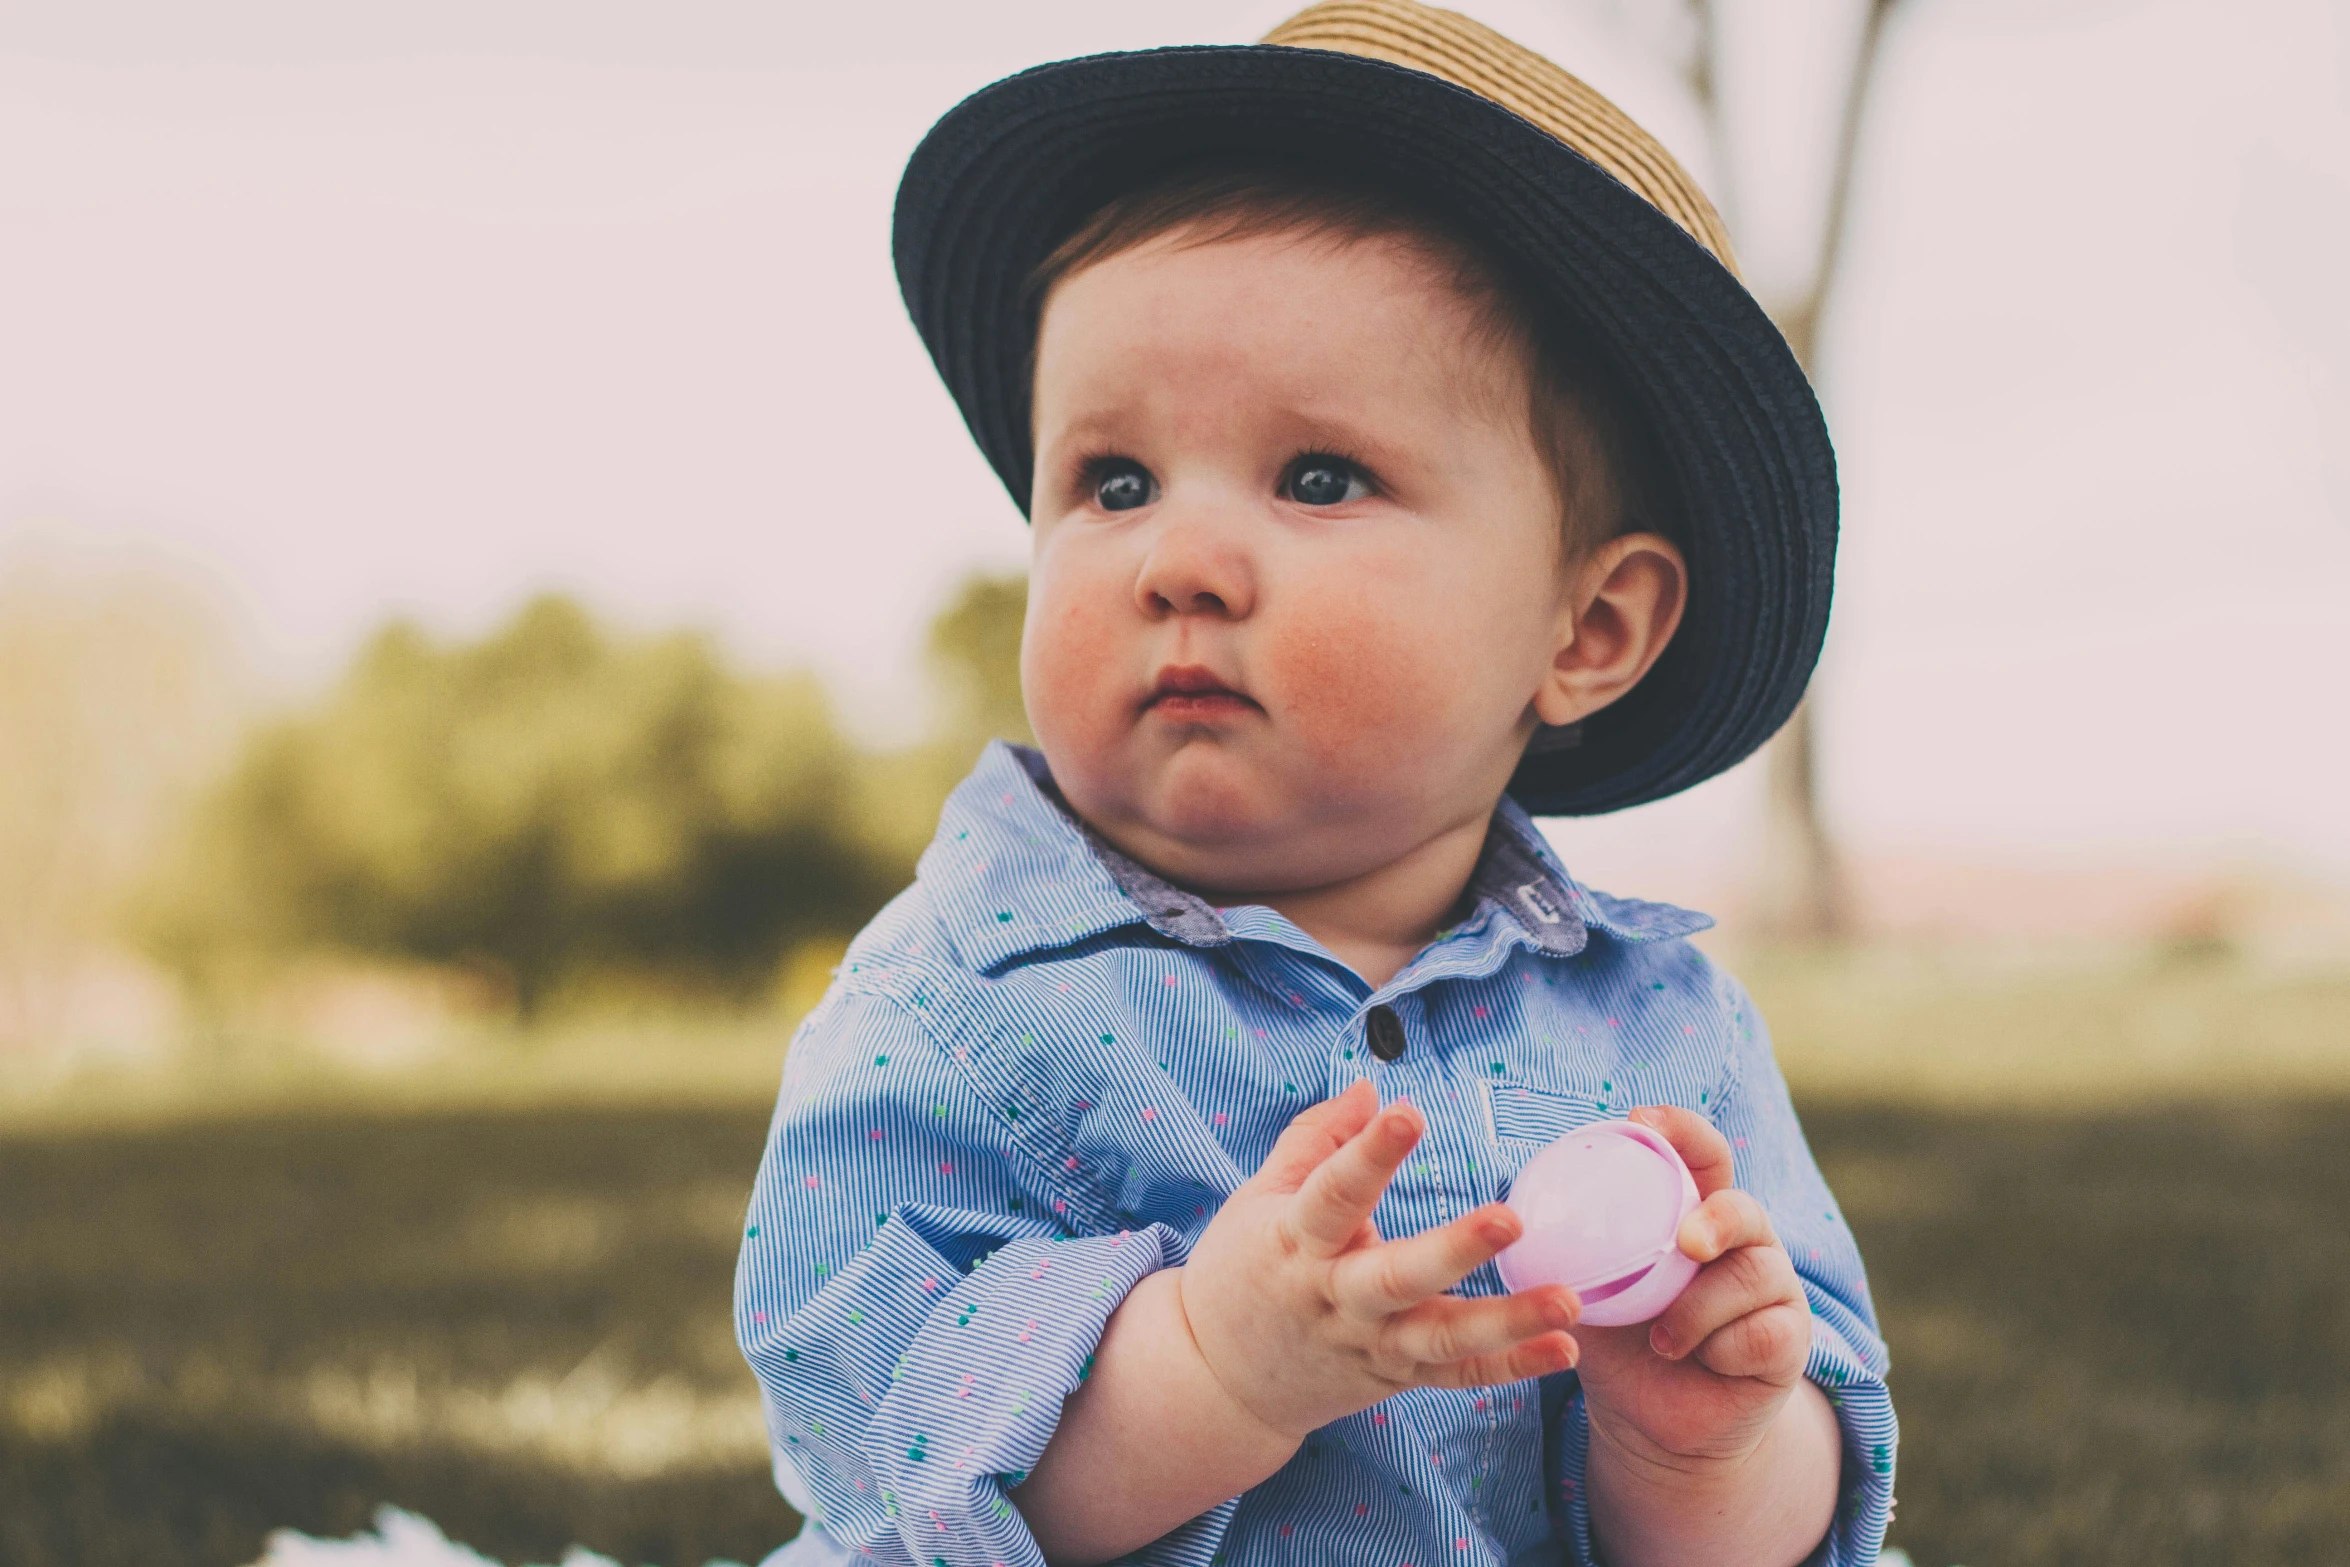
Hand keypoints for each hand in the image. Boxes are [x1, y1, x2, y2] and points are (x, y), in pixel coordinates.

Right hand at [1175, 1078, 1580, 1443]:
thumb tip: (1370, 1087)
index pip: (1332, 1194)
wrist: (1218, 1380)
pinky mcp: (1395, 1378)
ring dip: (1507, 1323)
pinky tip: (1563, 1347)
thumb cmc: (1242, 1271)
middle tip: (1511, 1219)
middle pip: (1395, 1278)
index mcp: (1294, 1242)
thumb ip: (1315, 1139)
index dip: (1368, 1153)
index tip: (1407, 1111)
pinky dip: (1513, 1367)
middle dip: (1454, 1251)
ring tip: (1569, 1301)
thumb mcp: (1259, 1199)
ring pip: (1440, 1340)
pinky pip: (1458, 1378)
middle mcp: (1334, 1298)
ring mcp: (1369, 1345)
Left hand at [1571, 1105, 1812, 1468]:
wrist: (1650, 1419)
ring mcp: (1772, 1287)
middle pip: (1743, 1207)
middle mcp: (1740, 1242)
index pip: (1700, 1155)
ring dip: (1699, 1311)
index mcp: (1692, 1213)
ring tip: (1664, 1339)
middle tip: (1686, 1243)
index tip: (1640, 1119)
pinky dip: (1723, 1349)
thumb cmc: (1619, 1342)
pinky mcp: (1790, 1339)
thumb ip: (1570, 1253)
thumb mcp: (1587, 1293)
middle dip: (1717, 1219)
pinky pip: (1765, 1334)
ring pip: (1752, 1276)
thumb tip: (1516, 1216)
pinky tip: (1703, 1362)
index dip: (1680, 1130)